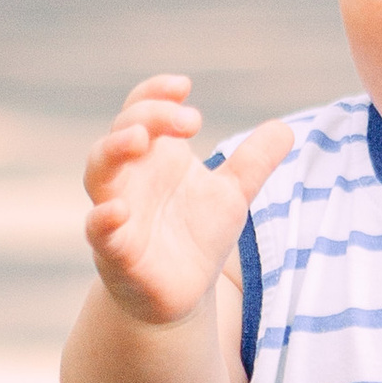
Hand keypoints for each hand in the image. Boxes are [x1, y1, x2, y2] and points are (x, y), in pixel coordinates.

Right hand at [82, 74, 290, 327]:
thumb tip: (284, 129)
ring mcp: (117, 211)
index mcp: (155, 157)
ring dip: (113, 150)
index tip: (185, 87)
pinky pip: (97, 230)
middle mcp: (130, 177)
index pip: (142, 109)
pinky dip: (102, 218)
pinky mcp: (114, 250)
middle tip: (191, 123)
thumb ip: (254, 163)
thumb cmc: (197, 237)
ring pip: (98, 171)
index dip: (156, 93)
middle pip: (123, 131)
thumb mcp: (232, 196)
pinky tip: (118, 210)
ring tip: (139, 139)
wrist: (182, 295)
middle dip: (150, 116)